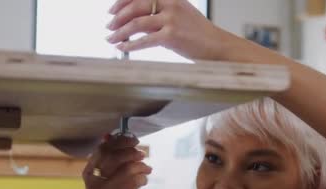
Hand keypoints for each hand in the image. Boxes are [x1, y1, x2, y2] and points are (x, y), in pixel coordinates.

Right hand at [83, 134, 151, 188]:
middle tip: (141, 153)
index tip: (131, 139)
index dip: (118, 142)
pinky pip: (136, 180)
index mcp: (89, 176)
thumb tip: (111, 136)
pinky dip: (143, 177)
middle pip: (114, 157)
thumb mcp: (108, 180)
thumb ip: (110, 161)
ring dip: (141, 165)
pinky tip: (145, 180)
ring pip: (128, 168)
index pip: (101, 150)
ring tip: (147, 167)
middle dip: (131, 152)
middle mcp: (96, 183)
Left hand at [106, 0, 232, 59]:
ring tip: (110, 39)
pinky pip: (144, 40)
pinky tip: (122, 48)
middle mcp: (170, 4)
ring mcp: (171, 20)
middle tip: (108, 27)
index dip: (122, 1)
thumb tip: (137, 19)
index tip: (111, 11)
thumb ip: (162, 12)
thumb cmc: (198, 34)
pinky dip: (130, 45)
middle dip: (117, 17)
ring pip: (136, 24)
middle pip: (135, 7)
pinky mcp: (171, 36)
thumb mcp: (181, 13)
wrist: (217, 46)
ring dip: (120, 32)